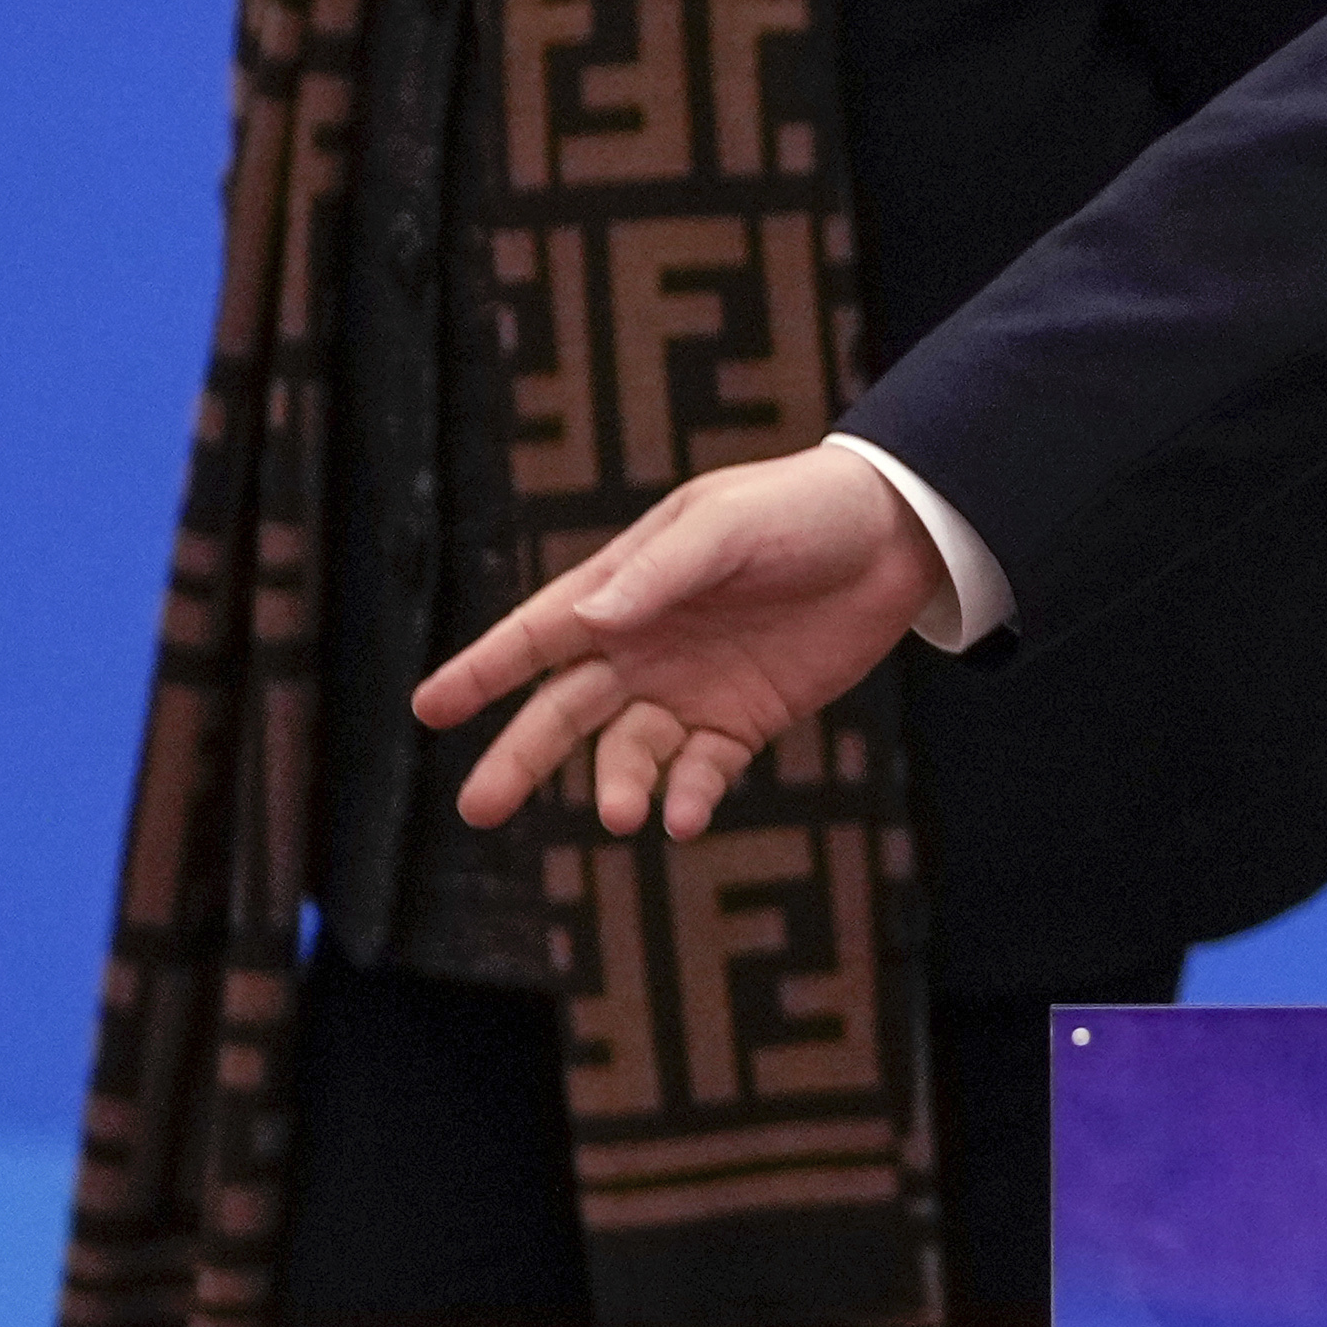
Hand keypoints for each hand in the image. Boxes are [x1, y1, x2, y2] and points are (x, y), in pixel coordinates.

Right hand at [414, 440, 943, 836]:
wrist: (900, 535)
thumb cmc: (802, 510)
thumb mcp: (727, 525)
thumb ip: (660, 573)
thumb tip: (587, 621)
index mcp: (623, 589)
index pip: (537, 634)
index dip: (481, 671)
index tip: (427, 709)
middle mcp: (643, 646)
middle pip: (564, 712)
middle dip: (519, 759)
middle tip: (478, 809)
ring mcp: (691, 688)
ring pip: (628, 752)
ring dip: (619, 785)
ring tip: (624, 814)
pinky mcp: (745, 720)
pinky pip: (702, 770)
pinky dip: (688, 795)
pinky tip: (684, 816)